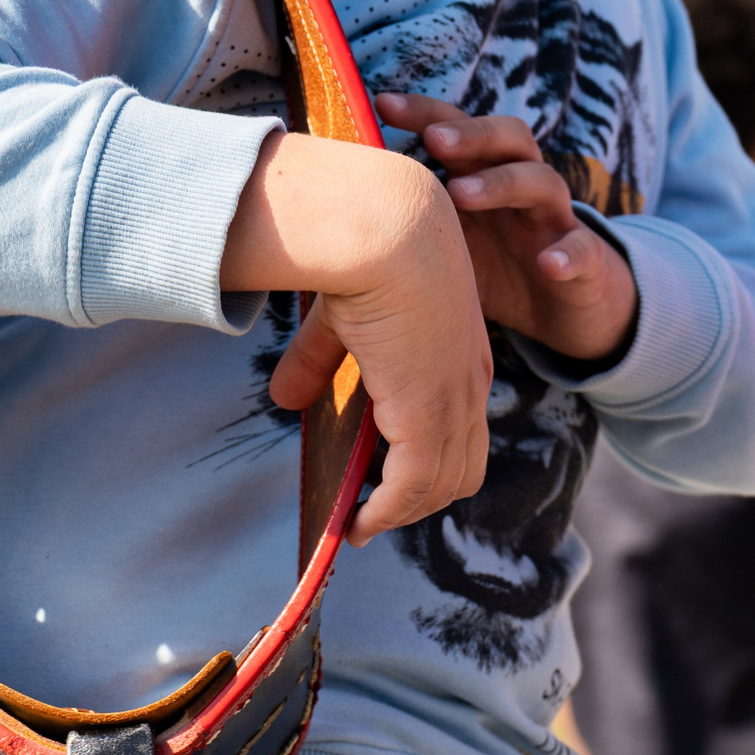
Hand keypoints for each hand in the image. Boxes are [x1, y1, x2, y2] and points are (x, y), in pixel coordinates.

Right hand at [223, 131, 491, 546]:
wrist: (382, 228)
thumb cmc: (362, 254)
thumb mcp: (341, 316)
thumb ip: (319, 362)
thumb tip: (284, 399)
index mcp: (462, 355)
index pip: (462, 428)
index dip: (431, 462)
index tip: (391, 482)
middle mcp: (470, 384)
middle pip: (461, 468)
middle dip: (420, 500)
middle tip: (374, 514)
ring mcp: (453, 402)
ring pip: (440, 485)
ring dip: (400, 514)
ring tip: (360, 526)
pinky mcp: (429, 415)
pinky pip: (413, 487)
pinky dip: (386, 513)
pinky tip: (356, 524)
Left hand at [375, 94, 638, 361]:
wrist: (569, 309)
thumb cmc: (497, 269)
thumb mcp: (450, 244)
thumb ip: (409, 223)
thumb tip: (329, 211)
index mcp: (486, 176)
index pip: (460, 130)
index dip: (427, 111)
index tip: (383, 103)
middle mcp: (523, 189)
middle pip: (509, 139)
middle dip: (471, 134)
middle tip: (433, 142)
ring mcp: (556, 222)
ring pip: (544, 183)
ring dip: (504, 182)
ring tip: (464, 193)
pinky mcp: (586, 264)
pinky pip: (583, 251)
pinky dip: (569, 254)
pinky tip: (549, 264)